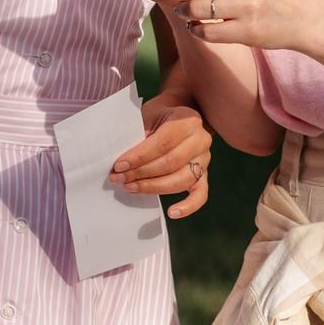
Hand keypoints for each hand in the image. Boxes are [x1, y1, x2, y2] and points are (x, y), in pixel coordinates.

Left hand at [112, 95, 212, 217]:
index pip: (162, 143)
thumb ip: (139, 133)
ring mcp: (204, 159)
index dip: (139, 157)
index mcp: (188, 121)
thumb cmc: (160, 115)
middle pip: (170, 163)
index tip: (119, 166)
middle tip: (119, 178)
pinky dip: (188, 206)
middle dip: (141, 173)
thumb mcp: (149, 115)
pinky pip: (200, 194)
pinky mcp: (204, 174)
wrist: (180, 111)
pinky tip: (172, 213)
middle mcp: (201, 140)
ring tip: (130, 188)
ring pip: (181, 180)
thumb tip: (123, 162)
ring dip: (153, 187)